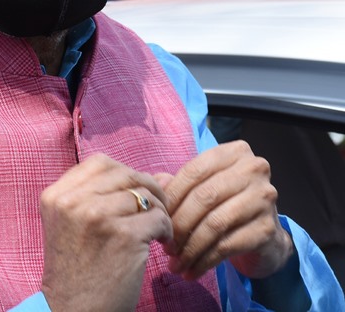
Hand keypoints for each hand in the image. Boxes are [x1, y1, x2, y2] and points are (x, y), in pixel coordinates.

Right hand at [40, 154, 171, 311]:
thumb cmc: (77, 270)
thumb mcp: (77, 225)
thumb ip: (110, 195)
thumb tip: (162, 175)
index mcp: (57, 196)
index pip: (99, 163)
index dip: (123, 173)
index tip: (132, 193)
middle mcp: (74, 202)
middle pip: (125, 173)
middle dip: (148, 187)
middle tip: (158, 206)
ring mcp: (98, 216)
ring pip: (144, 194)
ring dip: (159, 209)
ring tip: (159, 229)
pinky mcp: (124, 236)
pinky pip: (158, 217)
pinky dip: (167, 228)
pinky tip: (162, 242)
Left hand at [161, 141, 292, 280]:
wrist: (263, 236)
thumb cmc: (225, 205)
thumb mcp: (203, 187)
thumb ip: (177, 184)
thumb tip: (154, 189)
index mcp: (234, 152)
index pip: (193, 171)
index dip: (171, 196)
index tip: (155, 217)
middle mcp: (253, 169)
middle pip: (204, 197)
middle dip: (179, 225)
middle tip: (165, 246)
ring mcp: (264, 198)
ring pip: (214, 223)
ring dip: (189, 248)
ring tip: (175, 263)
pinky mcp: (268, 228)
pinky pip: (227, 245)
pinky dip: (205, 261)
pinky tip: (192, 271)